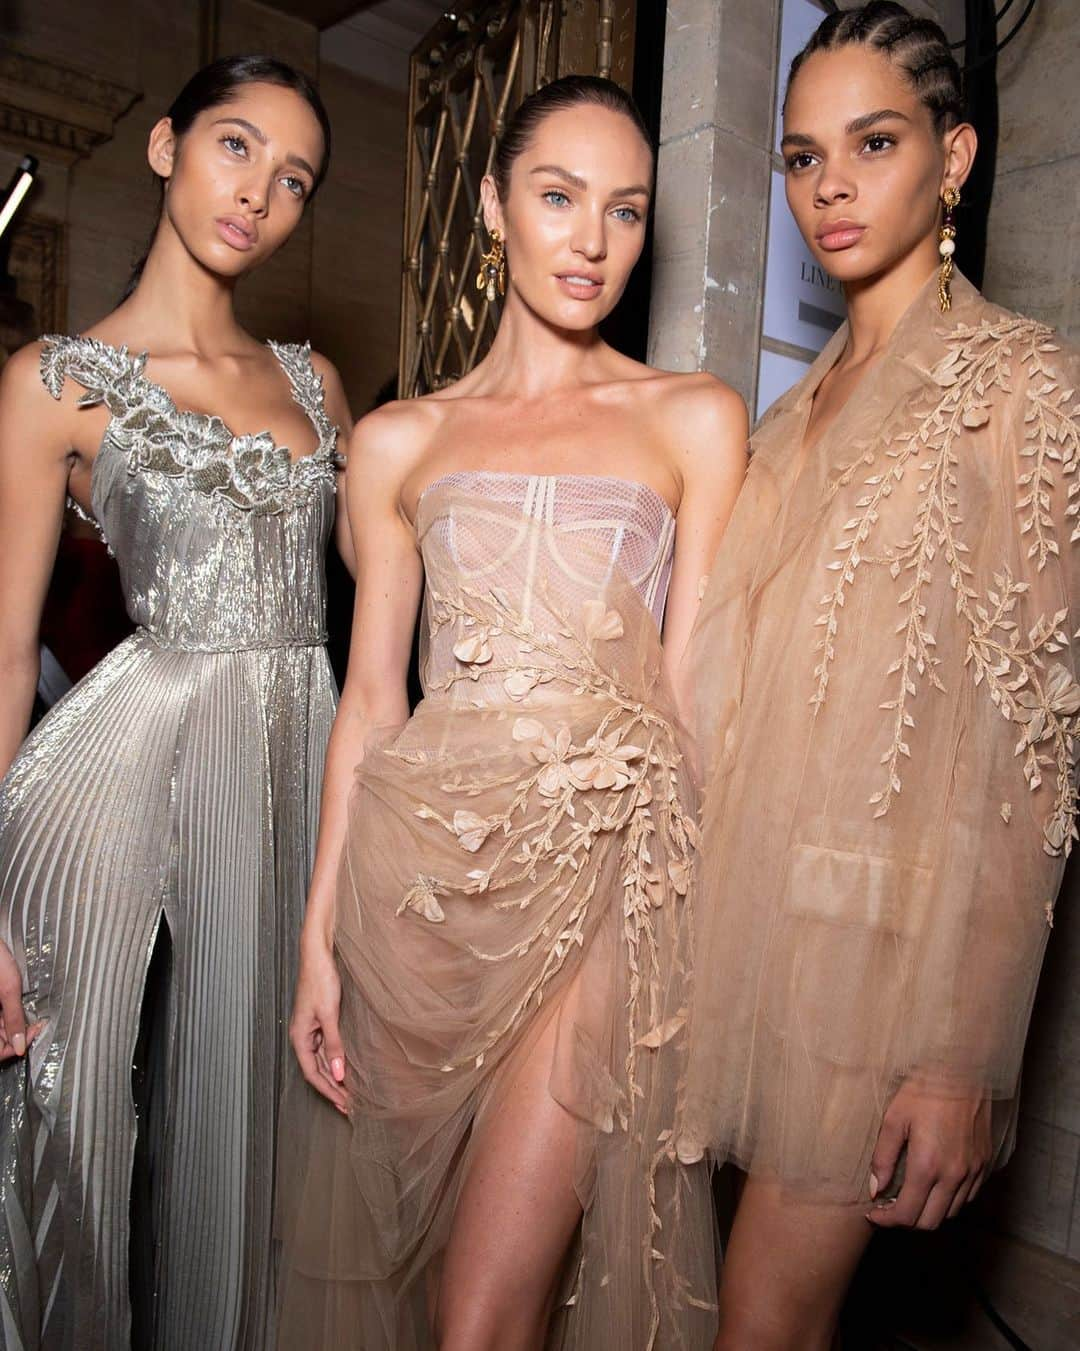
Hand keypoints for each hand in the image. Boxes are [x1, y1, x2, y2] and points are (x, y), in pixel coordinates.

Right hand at [0, 939, 42, 1061]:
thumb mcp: (8, 989)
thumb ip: (14, 1019)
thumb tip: (20, 1046)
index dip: (14, 1048)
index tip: (33, 1033)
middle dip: (17, 1036)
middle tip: (34, 1024)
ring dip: (14, 1027)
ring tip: (29, 1016)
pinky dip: (8, 1018)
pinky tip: (19, 1008)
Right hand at [289, 932, 347, 1113]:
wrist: (318, 954)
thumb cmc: (321, 980)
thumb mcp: (329, 1014)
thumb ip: (334, 1044)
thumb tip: (337, 1074)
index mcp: (299, 1037)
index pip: (312, 1074)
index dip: (328, 1091)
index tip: (344, 1105)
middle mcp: (302, 1036)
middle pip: (317, 1070)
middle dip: (333, 1089)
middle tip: (351, 1106)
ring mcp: (310, 1028)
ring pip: (322, 1060)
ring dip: (335, 1077)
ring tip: (351, 1092)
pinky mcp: (319, 1020)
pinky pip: (326, 1048)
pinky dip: (336, 1060)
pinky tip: (346, 1067)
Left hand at [867, 1077, 991, 1229]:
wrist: (963, 1071)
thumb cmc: (924, 1090)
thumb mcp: (894, 1119)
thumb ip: (883, 1158)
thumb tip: (875, 1188)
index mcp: (928, 1165)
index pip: (908, 1214)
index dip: (887, 1220)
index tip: (873, 1213)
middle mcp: (954, 1175)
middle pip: (930, 1222)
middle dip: (906, 1220)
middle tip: (888, 1207)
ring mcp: (973, 1172)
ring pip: (950, 1213)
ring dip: (928, 1212)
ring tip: (909, 1196)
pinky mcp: (985, 1165)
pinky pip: (967, 1197)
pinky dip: (948, 1201)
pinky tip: (933, 1185)